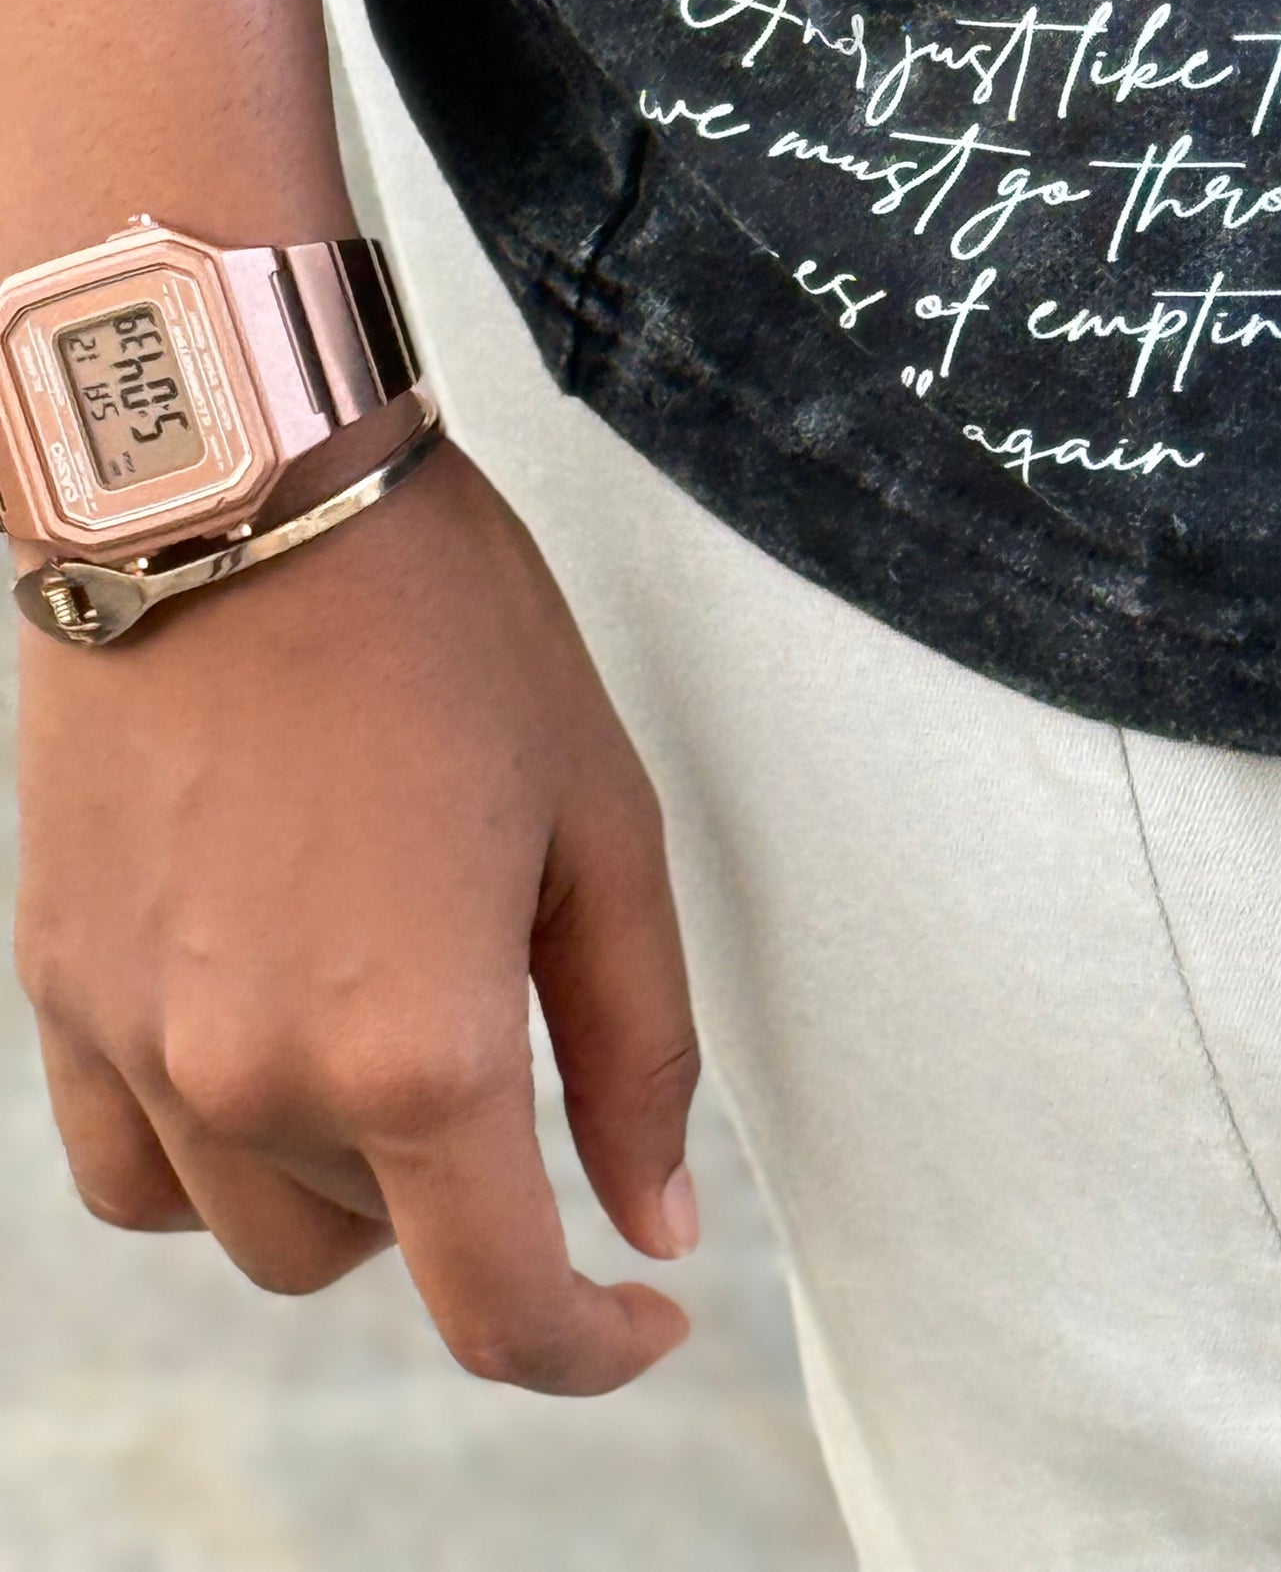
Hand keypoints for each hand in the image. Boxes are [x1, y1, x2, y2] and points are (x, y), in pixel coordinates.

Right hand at [9, 436, 698, 1395]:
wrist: (238, 492)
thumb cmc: (445, 633)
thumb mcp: (605, 827)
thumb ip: (638, 1047)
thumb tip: (658, 1224)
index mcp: (419, 1048)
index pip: (501, 1309)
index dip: (591, 1350)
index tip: (644, 1317)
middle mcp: (255, 1080)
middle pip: (375, 1255)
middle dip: (465, 1194)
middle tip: (504, 1037)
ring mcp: (135, 1042)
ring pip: (250, 1227)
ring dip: (340, 1177)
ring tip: (388, 1012)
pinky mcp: (55, 987)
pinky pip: (129, 1168)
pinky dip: (210, 1152)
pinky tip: (265, 1040)